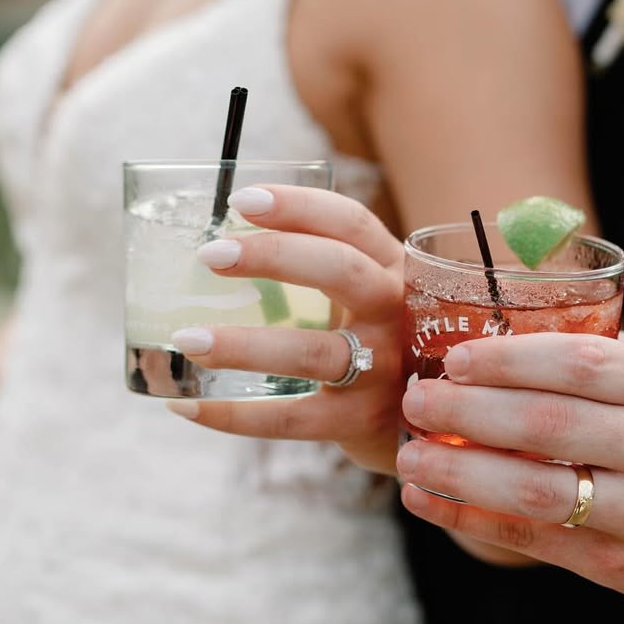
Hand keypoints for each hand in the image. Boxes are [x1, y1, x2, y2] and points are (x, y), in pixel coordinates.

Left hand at [167, 185, 405, 475]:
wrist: (436, 416)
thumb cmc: (378, 336)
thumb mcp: (368, 291)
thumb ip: (319, 265)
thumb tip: (222, 240)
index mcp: (393, 267)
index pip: (350, 222)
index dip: (298, 207)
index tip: (241, 200)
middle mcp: (395, 311)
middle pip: (340, 271)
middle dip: (272, 256)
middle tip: (209, 254)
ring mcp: (383, 369)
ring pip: (312, 352)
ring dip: (243, 345)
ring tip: (187, 339)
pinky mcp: (362, 422)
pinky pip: (290, 419)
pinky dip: (234, 414)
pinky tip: (186, 404)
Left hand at [397, 330, 623, 608]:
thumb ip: (589, 356)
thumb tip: (492, 333)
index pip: (577, 365)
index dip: (508, 360)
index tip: (454, 359)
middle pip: (548, 427)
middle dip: (468, 413)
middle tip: (416, 401)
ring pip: (537, 493)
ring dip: (461, 475)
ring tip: (410, 460)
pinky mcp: (622, 566)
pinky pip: (536, 542)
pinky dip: (473, 522)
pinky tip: (431, 503)